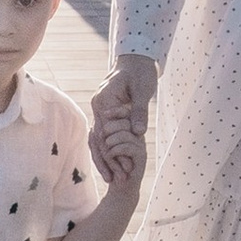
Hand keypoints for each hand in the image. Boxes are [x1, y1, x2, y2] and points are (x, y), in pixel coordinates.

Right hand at [91, 54, 156, 183]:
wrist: (136, 61)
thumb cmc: (140, 73)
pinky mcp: (107, 115)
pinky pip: (105, 137)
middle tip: (120, 180)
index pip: (106, 134)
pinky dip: (109, 151)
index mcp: (104, 102)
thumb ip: (138, 112)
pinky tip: (115, 166)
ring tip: (115, 179)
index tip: (125, 169)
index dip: (114, 154)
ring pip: (99, 141)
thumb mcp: (142, 91)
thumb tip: (137, 133)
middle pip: (99, 141)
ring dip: (107, 160)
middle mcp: (98, 108)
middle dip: (109, 162)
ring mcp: (101, 112)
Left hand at [97, 111, 145, 190]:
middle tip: (101, 137)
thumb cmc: (111, 169)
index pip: (126, 113)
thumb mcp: (102, 151)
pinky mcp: (141, 156)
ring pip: (124, 134)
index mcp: (129, 131)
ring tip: (107, 151)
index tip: (104, 114)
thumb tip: (92, 129)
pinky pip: (126, 147)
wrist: (122, 188)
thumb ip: (99, 138)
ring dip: (110, 142)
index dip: (116, 110)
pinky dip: (114, 151)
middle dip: (109, 128)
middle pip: (124, 122)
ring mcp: (140, 145)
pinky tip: (110, 157)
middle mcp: (137, 136)